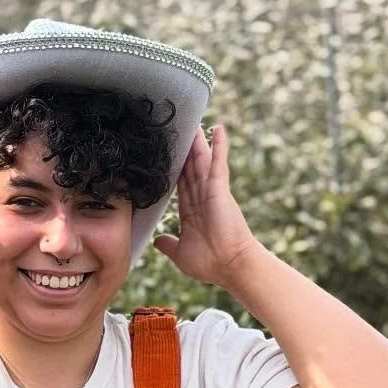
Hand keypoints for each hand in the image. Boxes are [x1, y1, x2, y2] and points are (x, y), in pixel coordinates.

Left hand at [153, 123, 256, 290]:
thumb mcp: (181, 254)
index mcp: (191, 210)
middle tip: (178, 129)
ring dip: (197, 142)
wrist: (230, 266)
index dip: (173, 168)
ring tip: (193, 121)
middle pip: (189, 167)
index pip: (179, 183)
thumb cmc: (210, 264)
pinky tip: (218, 128)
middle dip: (184, 149)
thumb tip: (158, 240)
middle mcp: (201, 197)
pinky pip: (218, 163)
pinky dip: (219, 146)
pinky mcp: (220, 189)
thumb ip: (169, 244)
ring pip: (201, 161)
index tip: (168, 154)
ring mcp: (211, 191)